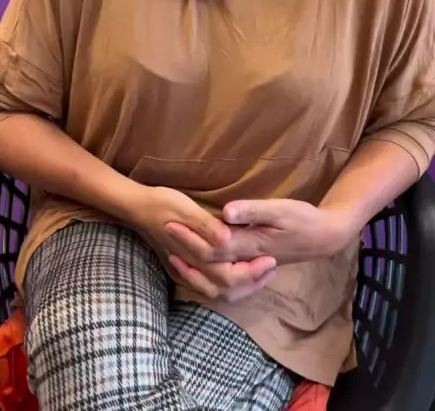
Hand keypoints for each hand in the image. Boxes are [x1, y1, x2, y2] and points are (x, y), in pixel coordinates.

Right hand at [132, 186, 276, 300]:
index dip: (253, 272)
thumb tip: (227, 239)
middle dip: (252, 281)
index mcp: (196, 257)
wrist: (137, 208)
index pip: (230, 277)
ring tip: (261, 272)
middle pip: (227, 290)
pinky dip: (227, 284)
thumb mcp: (186, 209)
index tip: (271, 259)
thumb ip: (206, 226)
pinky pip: (208, 285)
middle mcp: (192, 269)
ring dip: (241, 285)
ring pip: (218, 291)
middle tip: (272, 267)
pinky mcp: (183, 266)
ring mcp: (186, 270)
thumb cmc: (163, 204)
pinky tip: (237, 271)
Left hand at [167, 199, 352, 267]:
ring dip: (193, 268)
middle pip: (208, 264)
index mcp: (250, 245)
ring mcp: (250, 264)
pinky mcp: (253, 263)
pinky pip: (224, 278)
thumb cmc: (303, 219)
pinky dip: (207, 275)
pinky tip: (198, 265)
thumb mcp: (280, 210)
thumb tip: (225, 213)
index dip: (188, 236)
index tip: (168, 221)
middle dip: (184, 249)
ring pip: (215, 278)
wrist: (324, 237)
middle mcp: (247, 259)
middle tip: (163, 231)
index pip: (212, 246)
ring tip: (173, 255)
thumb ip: (252, 212)